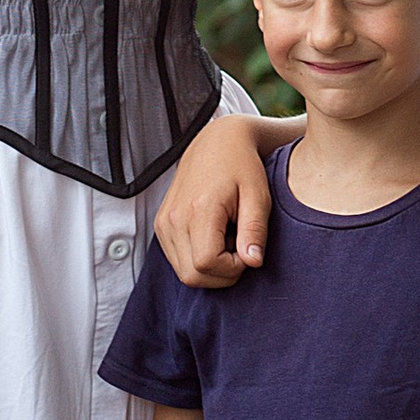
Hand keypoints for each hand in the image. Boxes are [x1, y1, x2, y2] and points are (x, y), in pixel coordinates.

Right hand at [155, 114, 274, 290]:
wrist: (217, 143)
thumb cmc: (241, 166)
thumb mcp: (258, 196)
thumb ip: (255, 231)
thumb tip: (252, 262)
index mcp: (198, 209)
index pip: (207, 264)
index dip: (232, 268)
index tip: (247, 250)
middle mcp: (174, 218)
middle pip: (191, 276)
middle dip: (222, 274)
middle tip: (240, 248)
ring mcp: (163, 224)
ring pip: (183, 273)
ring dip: (210, 268)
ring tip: (227, 240)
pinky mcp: (161, 226)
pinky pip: (177, 261)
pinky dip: (197, 260)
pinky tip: (214, 238)